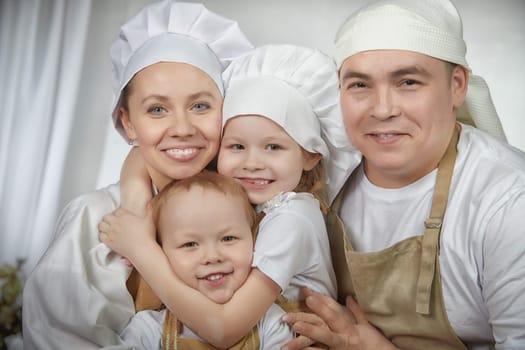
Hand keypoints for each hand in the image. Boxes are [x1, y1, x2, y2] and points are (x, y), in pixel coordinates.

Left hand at [98, 205, 156, 261]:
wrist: (142, 250)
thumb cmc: (146, 235)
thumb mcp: (149, 220)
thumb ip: (149, 210)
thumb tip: (150, 203)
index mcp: (124, 216)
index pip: (116, 211)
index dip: (118, 214)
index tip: (121, 218)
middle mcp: (116, 222)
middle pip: (106, 217)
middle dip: (109, 219)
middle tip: (113, 223)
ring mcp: (111, 232)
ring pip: (101, 225)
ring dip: (104, 226)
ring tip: (109, 229)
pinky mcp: (109, 241)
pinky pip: (100, 235)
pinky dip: (102, 235)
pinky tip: (108, 236)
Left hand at [282, 288, 396, 349]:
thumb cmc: (374, 342)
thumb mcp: (366, 326)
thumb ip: (355, 311)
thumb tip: (348, 297)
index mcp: (350, 330)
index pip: (334, 316)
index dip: (321, 307)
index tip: (308, 297)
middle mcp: (343, 341)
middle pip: (325, 333)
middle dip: (310, 328)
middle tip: (293, 322)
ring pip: (321, 348)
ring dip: (304, 344)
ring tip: (289, 342)